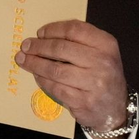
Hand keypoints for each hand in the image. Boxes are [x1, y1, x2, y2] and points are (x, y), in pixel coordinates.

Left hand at [15, 20, 127, 134]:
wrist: (114, 108)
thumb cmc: (102, 76)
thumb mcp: (101, 53)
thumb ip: (79, 41)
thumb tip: (44, 36)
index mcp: (106, 44)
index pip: (74, 30)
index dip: (53, 29)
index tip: (39, 33)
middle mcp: (102, 62)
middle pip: (61, 49)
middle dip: (38, 46)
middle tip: (25, 46)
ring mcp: (93, 83)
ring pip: (55, 69)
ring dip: (35, 63)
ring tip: (23, 60)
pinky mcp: (83, 101)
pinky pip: (55, 87)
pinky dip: (42, 80)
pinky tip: (36, 75)